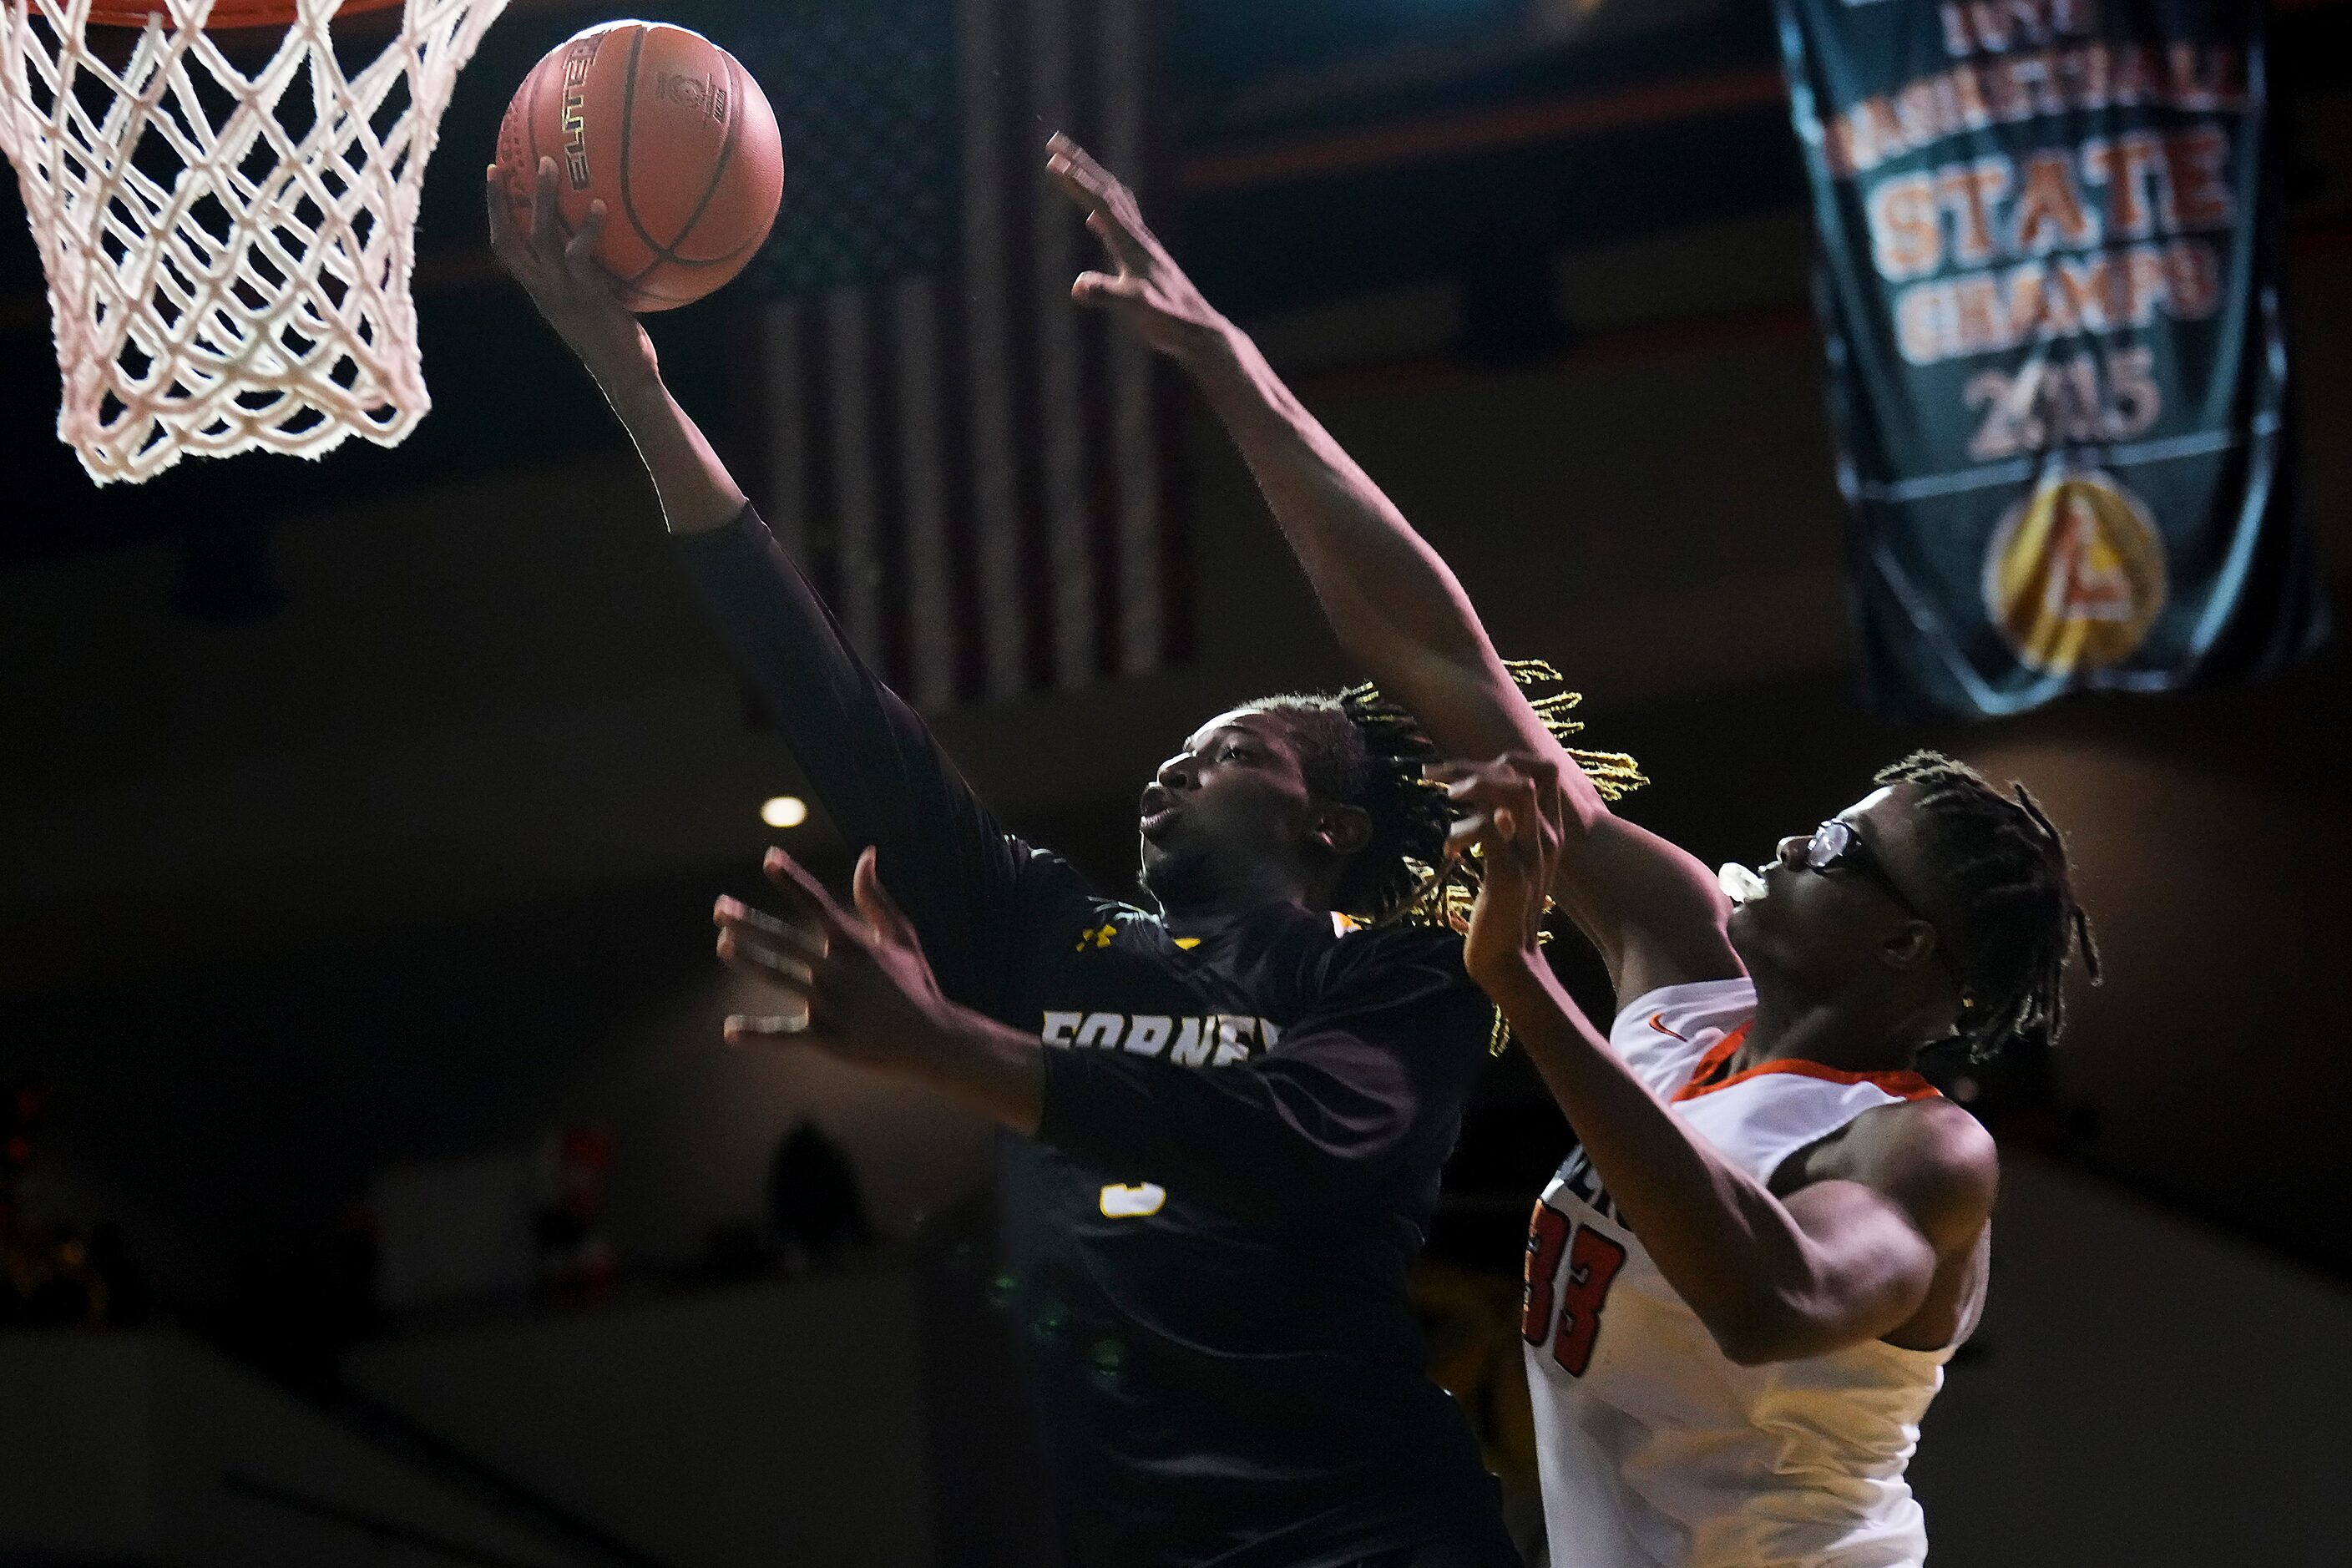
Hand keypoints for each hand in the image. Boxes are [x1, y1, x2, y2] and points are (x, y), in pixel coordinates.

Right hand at [485, 157, 658, 388]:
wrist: (624, 374)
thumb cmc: (615, 339)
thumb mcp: (590, 304)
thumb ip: (587, 277)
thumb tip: (606, 244)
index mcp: (539, 289)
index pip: (505, 248)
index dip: (495, 215)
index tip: (495, 180)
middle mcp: (542, 288)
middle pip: (509, 238)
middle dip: (500, 201)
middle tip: (504, 163)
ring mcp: (562, 291)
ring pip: (541, 237)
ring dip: (543, 199)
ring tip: (550, 165)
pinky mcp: (586, 294)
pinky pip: (580, 254)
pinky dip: (588, 229)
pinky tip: (600, 206)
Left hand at [714, 846, 968, 1072]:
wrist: (934, 1040)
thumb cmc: (916, 985)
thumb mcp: (902, 937)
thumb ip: (876, 899)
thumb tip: (867, 853)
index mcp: (857, 944)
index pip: (818, 904)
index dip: (793, 880)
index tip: (769, 858)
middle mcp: (842, 970)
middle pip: (788, 940)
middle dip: (751, 923)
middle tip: (720, 908)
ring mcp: (834, 1005)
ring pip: (783, 978)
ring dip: (751, 961)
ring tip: (723, 946)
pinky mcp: (830, 1038)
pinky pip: (788, 1035)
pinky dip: (759, 1034)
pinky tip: (730, 1031)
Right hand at [1046, 133, 1229, 362]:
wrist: (1200, 331)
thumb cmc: (1169, 321)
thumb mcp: (1136, 309)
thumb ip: (1108, 295)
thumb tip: (1078, 287)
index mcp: (1132, 244)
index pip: (1101, 203)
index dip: (1076, 182)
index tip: (1052, 161)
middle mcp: (1139, 238)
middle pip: (1107, 190)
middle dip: (1079, 165)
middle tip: (1054, 142)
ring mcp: (1143, 247)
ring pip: (1115, 202)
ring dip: (1092, 180)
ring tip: (1072, 166)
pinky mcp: (1144, 260)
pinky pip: (1121, 226)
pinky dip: (1104, 213)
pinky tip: (1093, 221)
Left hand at [1428, 753, 1566, 986]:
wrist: (1509, 960)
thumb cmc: (1503, 909)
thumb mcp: (1512, 861)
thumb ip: (1505, 828)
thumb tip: (1483, 799)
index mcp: (1551, 830)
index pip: (1543, 770)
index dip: (1502, 759)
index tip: (1461, 769)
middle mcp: (1548, 836)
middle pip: (1525, 773)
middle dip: (1474, 765)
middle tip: (1433, 773)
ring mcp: (1531, 854)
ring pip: (1514, 793)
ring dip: (1472, 785)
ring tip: (1445, 797)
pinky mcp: (1510, 875)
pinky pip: (1488, 831)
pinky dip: (1460, 832)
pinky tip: (1448, 851)